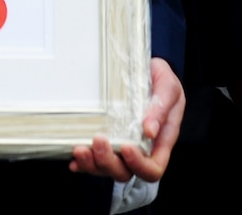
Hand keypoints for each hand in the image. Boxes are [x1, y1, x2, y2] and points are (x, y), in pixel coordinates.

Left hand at [71, 56, 184, 180]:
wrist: (144, 68)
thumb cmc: (160, 79)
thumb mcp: (168, 86)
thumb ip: (161, 106)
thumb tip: (149, 130)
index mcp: (159, 141)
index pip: (152, 168)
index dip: (138, 165)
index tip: (126, 146)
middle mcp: (140, 149)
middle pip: (125, 172)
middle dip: (108, 162)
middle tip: (98, 139)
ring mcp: (120, 146)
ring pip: (106, 168)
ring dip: (91, 163)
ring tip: (79, 148)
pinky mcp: (105, 138)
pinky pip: (92, 158)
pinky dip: (81, 161)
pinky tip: (73, 153)